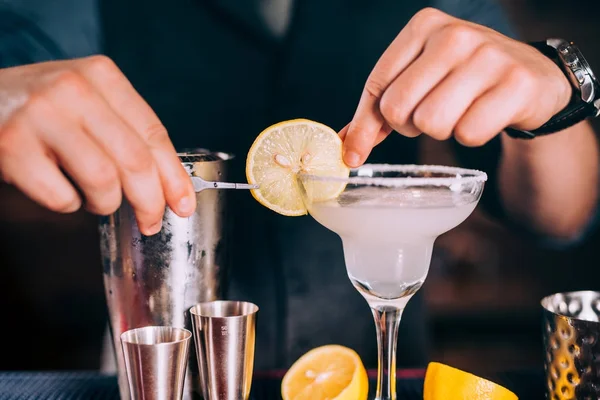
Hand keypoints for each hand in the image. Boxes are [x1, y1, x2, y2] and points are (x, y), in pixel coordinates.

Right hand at [0, 56, 194, 234]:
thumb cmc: (39, 107)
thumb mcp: (85, 100)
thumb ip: (123, 130)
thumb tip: (168, 184)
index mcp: (101, 76)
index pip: (154, 133)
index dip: (174, 176)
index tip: (184, 203)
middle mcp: (74, 89)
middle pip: (135, 161)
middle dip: (150, 202)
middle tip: (150, 222)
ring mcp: (40, 115)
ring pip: (103, 182)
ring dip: (106, 205)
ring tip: (97, 201)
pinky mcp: (11, 146)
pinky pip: (61, 197)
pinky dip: (68, 206)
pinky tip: (62, 192)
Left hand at [341, 8, 572, 166]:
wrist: (532, 76)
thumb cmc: (464, 78)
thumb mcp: (420, 78)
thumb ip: (380, 109)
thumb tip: (346, 145)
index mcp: (424, 26)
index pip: (377, 85)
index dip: (366, 125)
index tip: (354, 153)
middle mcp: (454, 35)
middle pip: (398, 108)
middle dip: (409, 125)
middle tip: (430, 115)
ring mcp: (488, 57)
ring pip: (431, 122)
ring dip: (441, 130)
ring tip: (459, 112)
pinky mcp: (516, 84)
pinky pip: (468, 133)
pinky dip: (471, 135)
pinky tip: (484, 115)